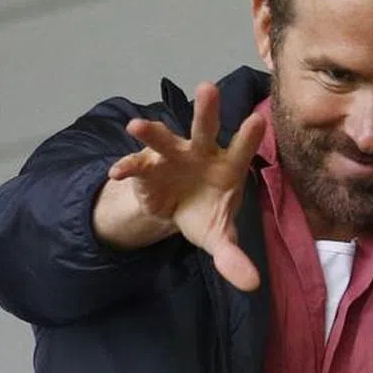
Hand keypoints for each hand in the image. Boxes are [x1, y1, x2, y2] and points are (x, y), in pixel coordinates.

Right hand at [99, 82, 265, 291]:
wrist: (176, 210)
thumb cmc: (207, 213)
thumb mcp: (219, 238)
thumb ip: (233, 258)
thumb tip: (252, 284)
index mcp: (227, 167)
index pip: (241, 150)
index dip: (247, 136)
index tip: (257, 118)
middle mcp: (201, 153)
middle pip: (204, 130)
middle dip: (205, 111)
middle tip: (207, 88)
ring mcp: (172, 156)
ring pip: (164, 139)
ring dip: (152, 132)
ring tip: (136, 125)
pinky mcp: (148, 167)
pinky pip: (136, 165)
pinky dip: (126, 168)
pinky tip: (115, 174)